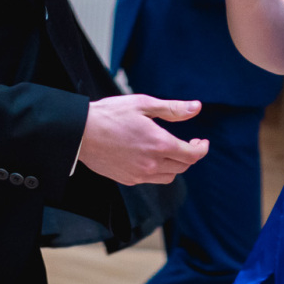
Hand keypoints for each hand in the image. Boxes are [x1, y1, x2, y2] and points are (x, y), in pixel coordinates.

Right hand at [79, 95, 208, 185]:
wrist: (81, 133)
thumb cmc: (111, 114)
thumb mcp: (144, 104)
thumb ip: (173, 109)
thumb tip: (197, 108)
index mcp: (159, 144)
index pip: (192, 155)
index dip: (201, 149)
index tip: (202, 142)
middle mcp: (152, 164)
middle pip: (183, 167)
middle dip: (189, 155)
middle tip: (189, 142)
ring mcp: (139, 175)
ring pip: (169, 176)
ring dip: (175, 165)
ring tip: (170, 150)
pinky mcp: (128, 179)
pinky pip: (151, 179)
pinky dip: (158, 170)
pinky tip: (151, 156)